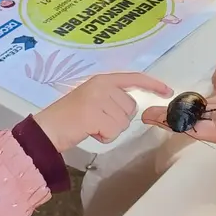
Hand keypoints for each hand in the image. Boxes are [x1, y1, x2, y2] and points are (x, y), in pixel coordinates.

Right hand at [34, 72, 172, 151]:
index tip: (168, 90)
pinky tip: (89, 131)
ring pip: (123, 121)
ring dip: (110, 129)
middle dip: (118, 119)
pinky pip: (114, 131)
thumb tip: (131, 106)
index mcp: (102, 79)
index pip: (134, 78)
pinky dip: (104, 136)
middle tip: (96, 119)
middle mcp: (102, 86)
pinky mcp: (95, 114)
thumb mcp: (91, 98)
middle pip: (130, 108)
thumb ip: (110, 97)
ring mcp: (98, 99)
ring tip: (91, 125)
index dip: (152, 84)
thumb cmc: (69, 117)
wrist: (47, 128)